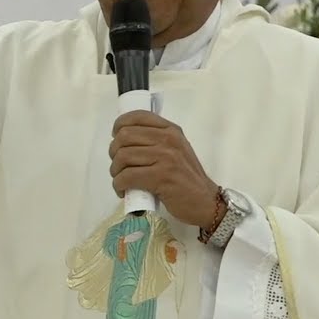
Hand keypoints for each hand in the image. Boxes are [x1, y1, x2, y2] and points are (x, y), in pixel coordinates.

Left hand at [110, 110, 221, 227]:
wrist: (205, 201)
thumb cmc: (187, 178)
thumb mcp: (177, 151)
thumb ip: (158, 141)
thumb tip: (125, 140)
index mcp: (171, 130)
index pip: (138, 116)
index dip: (120, 125)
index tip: (116, 138)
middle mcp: (168, 140)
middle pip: (125, 136)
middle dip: (114, 152)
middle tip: (118, 166)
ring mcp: (165, 158)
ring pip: (123, 157)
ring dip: (115, 171)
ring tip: (121, 180)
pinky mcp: (161, 177)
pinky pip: (127, 177)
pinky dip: (118, 185)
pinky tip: (122, 191)